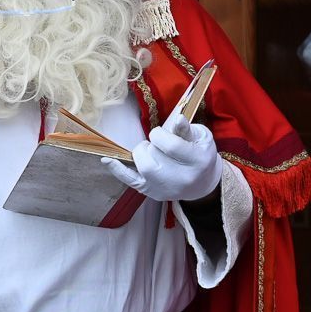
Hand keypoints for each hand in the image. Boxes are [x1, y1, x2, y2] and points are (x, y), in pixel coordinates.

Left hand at [101, 114, 221, 201]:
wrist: (203, 183)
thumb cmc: (200, 154)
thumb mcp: (201, 137)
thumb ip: (186, 129)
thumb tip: (177, 119)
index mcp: (198, 160)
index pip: (171, 145)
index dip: (160, 134)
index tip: (161, 134)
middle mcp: (183, 178)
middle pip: (154, 156)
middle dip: (151, 145)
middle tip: (158, 145)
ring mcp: (166, 188)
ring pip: (144, 167)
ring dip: (141, 154)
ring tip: (150, 152)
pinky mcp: (152, 192)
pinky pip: (131, 181)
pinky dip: (117, 170)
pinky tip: (107, 160)